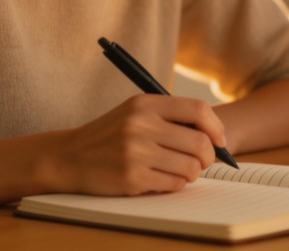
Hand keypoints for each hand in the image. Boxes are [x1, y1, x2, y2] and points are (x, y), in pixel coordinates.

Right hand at [44, 94, 226, 195]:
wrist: (69, 156)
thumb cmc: (109, 135)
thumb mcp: (135, 112)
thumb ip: (169, 116)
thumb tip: (213, 133)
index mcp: (146, 104)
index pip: (198, 109)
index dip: (216, 127)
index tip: (219, 140)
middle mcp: (141, 125)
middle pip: (199, 142)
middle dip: (208, 156)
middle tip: (202, 161)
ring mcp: (136, 152)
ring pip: (190, 167)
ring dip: (192, 173)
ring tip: (180, 171)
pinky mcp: (131, 177)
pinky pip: (174, 184)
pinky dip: (175, 184)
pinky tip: (163, 179)